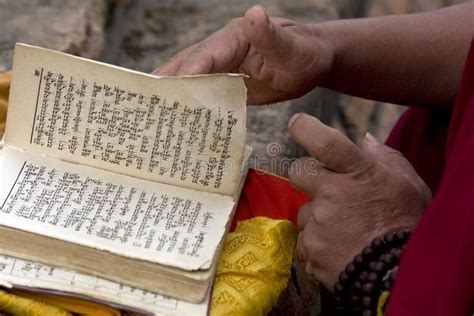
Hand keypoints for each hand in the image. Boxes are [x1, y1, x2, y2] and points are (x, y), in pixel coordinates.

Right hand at [153, 6, 333, 104]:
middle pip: (188, 63)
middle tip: (142, 101)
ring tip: (149, 110)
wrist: (311, 62)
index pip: (206, 55)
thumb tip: (254, 14)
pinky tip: (178, 116)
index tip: (168, 88)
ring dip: (171, 92)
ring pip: (190, 77)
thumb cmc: (304, 53)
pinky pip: (203, 90)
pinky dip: (189, 102)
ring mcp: (222, 65)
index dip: (188, 71)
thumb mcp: (290, 47)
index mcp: (234, 37)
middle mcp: (223, 49)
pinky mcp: (226, 80)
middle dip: (166, 81)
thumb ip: (269, 35)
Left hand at [288, 113, 430, 289]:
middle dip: (307, 176)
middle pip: (298, 171)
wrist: (400, 275)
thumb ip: (385, 158)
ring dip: (316, 216)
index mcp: (357, 172)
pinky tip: (339, 248)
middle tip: (328, 189)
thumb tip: (365, 139)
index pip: (323, 141)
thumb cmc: (407, 225)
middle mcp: (332, 193)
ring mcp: (317, 223)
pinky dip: (317, 243)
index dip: (305, 128)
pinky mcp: (310, 249)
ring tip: (343, 230)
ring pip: (303, 211)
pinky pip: (305, 240)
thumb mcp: (408, 185)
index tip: (296, 123)